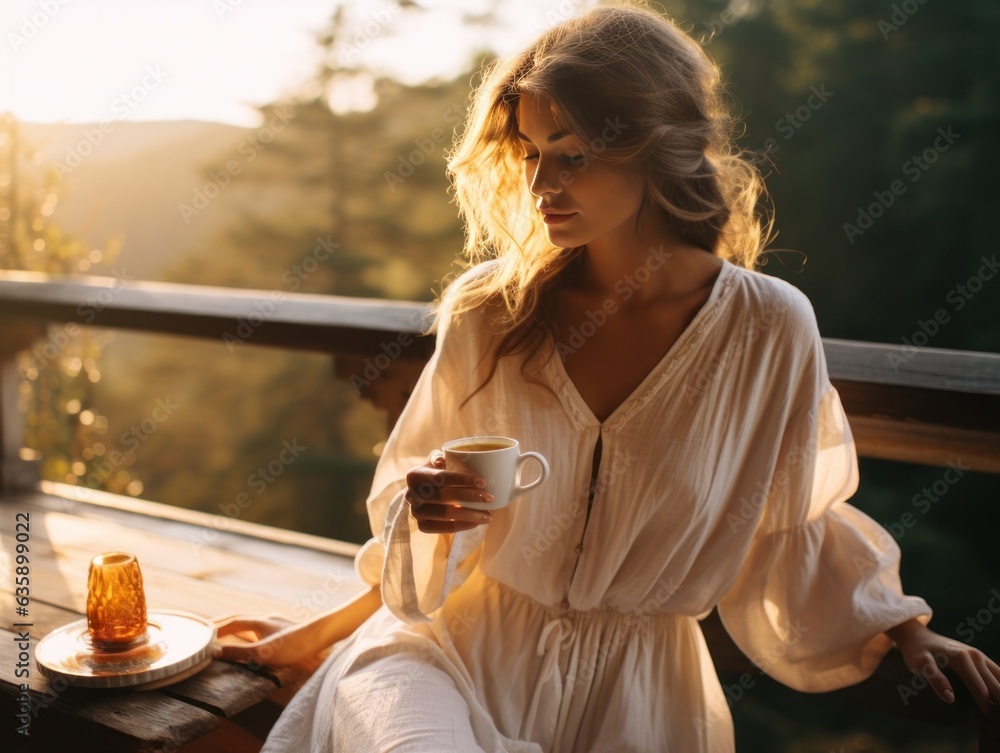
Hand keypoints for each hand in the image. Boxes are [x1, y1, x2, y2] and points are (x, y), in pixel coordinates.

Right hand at [212, 586, 382, 667]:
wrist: (323, 638)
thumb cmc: (294, 645)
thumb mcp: (262, 652)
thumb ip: (238, 653)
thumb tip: (214, 652)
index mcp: (259, 622)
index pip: (232, 622)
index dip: (216, 628)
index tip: (201, 633)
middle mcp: (267, 620)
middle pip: (240, 621)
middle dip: (224, 626)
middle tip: (209, 633)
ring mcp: (277, 626)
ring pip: (251, 626)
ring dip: (238, 631)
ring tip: (226, 639)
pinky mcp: (286, 633)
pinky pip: (261, 632)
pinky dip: (250, 636)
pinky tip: (253, 644)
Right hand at [405, 449, 494, 533]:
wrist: (424, 495)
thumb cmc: (436, 475)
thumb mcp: (436, 463)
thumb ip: (440, 457)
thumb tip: (442, 460)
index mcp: (415, 474)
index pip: (440, 476)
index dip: (462, 479)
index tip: (483, 482)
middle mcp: (411, 494)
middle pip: (444, 496)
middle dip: (469, 497)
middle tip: (490, 498)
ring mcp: (415, 512)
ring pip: (445, 514)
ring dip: (469, 515)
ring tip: (488, 515)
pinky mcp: (422, 526)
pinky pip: (443, 529)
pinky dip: (462, 526)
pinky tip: (476, 523)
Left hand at [887, 618, 999, 715]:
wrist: (916, 635)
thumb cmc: (916, 651)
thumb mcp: (918, 664)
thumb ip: (934, 679)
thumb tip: (950, 698)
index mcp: (962, 659)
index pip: (980, 688)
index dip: (986, 705)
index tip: (988, 719)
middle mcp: (975, 655)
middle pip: (995, 683)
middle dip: (999, 701)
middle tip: (997, 718)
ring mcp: (979, 654)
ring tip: (999, 708)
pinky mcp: (979, 656)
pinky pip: (997, 672)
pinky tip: (998, 695)